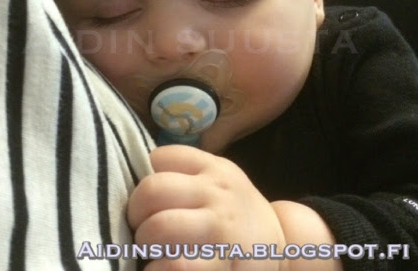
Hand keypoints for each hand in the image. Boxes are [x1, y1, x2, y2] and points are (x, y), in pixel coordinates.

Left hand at [127, 145, 286, 270]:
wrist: (281, 245)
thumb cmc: (235, 211)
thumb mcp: (218, 179)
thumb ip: (185, 174)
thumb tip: (136, 180)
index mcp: (211, 167)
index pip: (160, 158)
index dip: (143, 178)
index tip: (148, 199)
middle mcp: (216, 191)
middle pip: (151, 190)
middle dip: (135, 212)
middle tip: (142, 227)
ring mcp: (220, 227)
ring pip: (158, 227)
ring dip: (144, 243)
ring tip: (152, 249)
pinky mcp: (221, 262)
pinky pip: (175, 265)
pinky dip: (157, 269)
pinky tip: (161, 268)